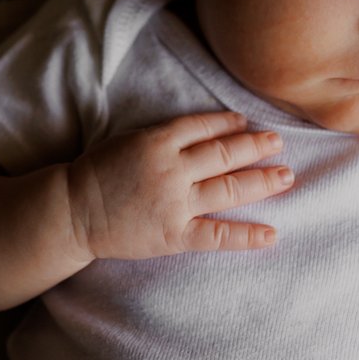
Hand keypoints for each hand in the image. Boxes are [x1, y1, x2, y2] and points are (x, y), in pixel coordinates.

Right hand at [60, 110, 295, 258]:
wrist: (72, 211)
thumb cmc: (97, 173)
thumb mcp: (129, 140)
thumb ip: (165, 136)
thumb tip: (206, 132)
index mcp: (158, 141)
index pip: (205, 127)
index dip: (230, 124)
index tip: (247, 124)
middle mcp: (172, 168)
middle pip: (226, 154)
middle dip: (257, 148)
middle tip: (279, 143)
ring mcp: (175, 203)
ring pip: (229, 188)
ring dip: (263, 181)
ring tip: (286, 176)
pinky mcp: (175, 235)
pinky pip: (217, 235)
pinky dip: (246, 235)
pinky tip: (271, 234)